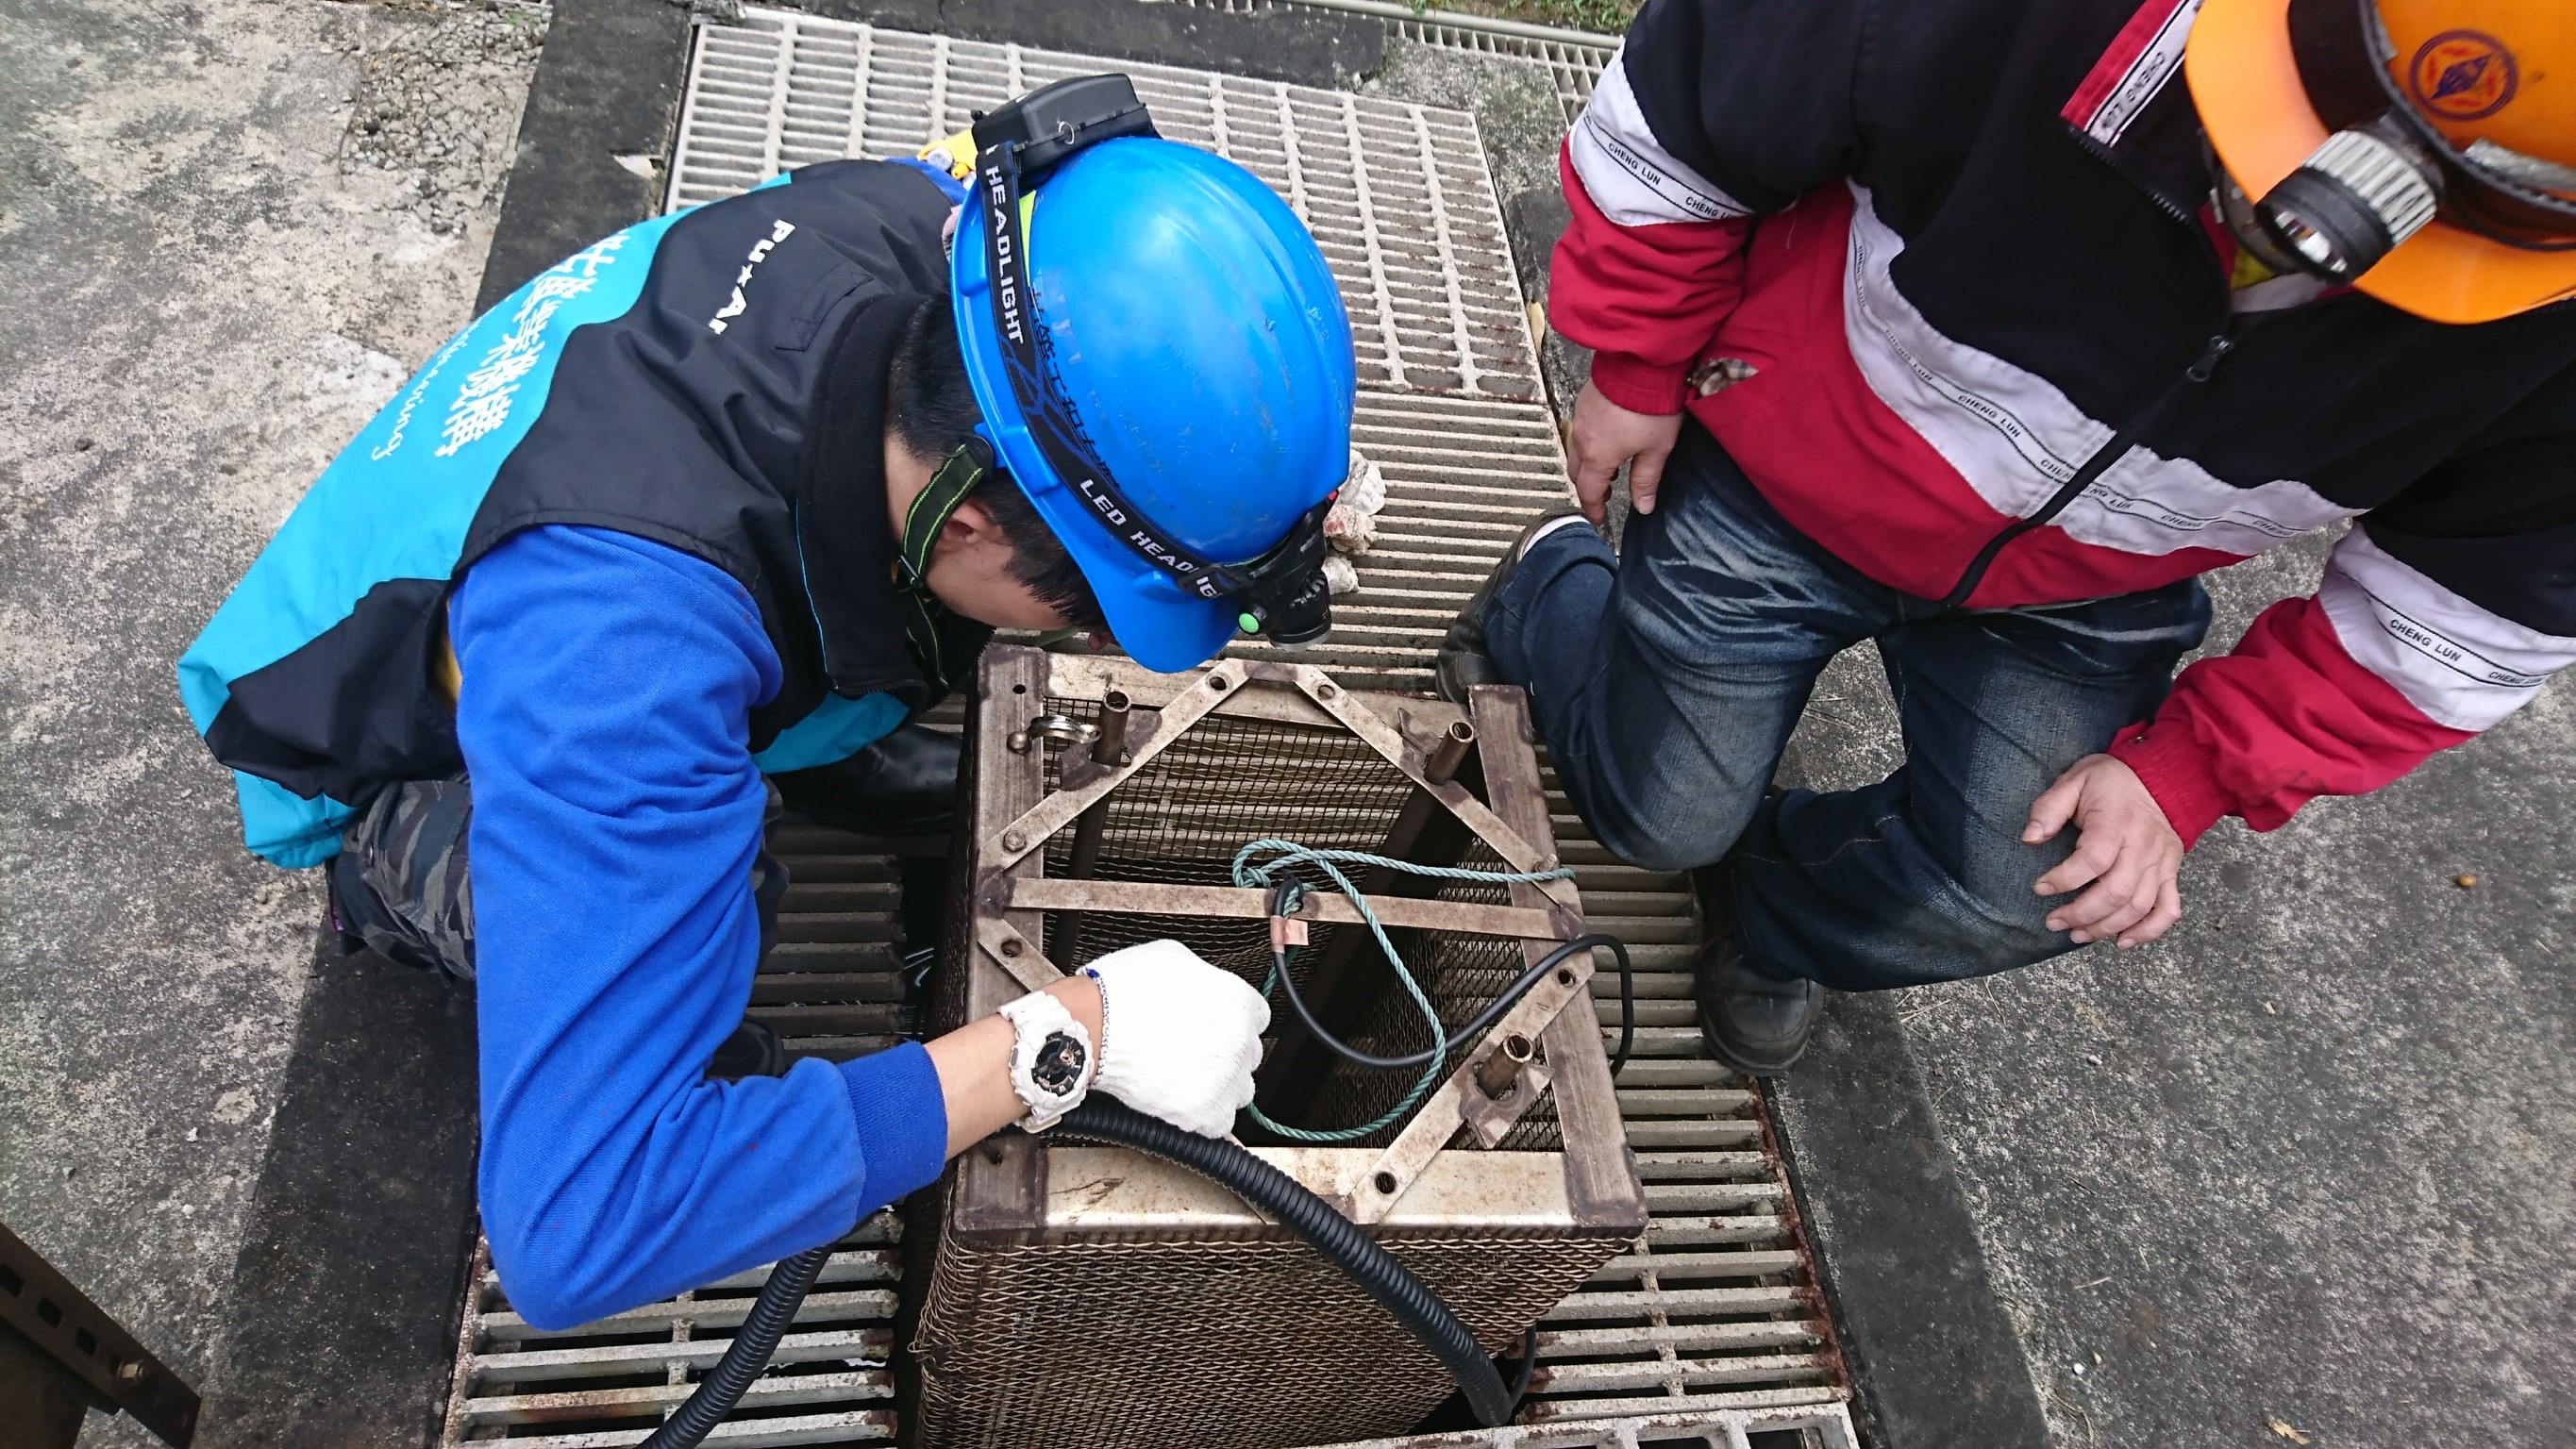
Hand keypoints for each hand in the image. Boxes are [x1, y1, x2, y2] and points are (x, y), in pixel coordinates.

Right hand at [1086, 939, 1270, 1136]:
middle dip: (1223, 1055)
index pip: (1257, 1018)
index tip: (1215, 1029)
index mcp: (1238, 1001)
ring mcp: (1225, 1079)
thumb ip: (1204, 978)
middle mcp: (1239, 1041)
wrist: (1091, 1028)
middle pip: (1248, 1055)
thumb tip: (1206, 986)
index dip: (1231, 1023)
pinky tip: (1178, 1100)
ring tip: (1182, 1078)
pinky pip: (1219, 1123)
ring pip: (1239, 1091)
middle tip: (1189, 1052)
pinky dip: (1202, 1117)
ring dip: (1218, 1087)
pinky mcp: (1205, 1113)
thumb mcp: (1173, 958)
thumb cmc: (1122, 992)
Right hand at [1568, 379, 1683, 524]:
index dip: (1593, 509)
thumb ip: (1646, 480)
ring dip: (1588, 464)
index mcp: (1598, 456)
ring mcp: (1580, 418)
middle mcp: (1582, 439)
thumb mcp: (1656, 449)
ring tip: (1609, 467)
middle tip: (1605, 493)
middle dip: (1588, 486)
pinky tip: (1607, 438)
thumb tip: (1643, 508)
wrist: (1641, 363)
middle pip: (1577, 472)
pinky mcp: (1584, 401)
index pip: (1588, 492)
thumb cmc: (1651, 407)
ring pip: (1575, 450)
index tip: (1598, 519)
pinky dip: (1588, 442)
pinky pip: (1579, 430)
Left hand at [2023, 754, 2183, 948]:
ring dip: (2106, 927)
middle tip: (2054, 922)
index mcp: (2116, 822)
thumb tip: (2029, 838)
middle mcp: (2142, 847)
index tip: (2039, 888)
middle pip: (2116, 892)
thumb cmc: (2110, 781)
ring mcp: (2161, 862)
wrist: (2161, 777)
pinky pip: (2168, 909)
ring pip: (2139, 907)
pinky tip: (2123, 941)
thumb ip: (2048, 809)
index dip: (2063, 880)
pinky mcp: (2171, 872)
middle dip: (2081, 914)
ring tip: (2077, 934)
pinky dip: (2149, 931)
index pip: (2092, 860)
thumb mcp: (2073, 781)